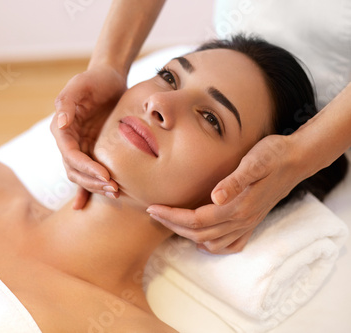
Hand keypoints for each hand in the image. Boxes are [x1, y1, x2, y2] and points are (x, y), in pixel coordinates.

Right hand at [51, 64, 126, 208]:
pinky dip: (89, 189)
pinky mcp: (92, 151)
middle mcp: (68, 141)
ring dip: (96, 187)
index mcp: (62, 129)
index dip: (86, 168)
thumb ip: (67, 102)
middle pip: (75, 171)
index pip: (71, 155)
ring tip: (116, 193)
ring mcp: (81, 148)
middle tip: (114, 189)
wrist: (110, 78)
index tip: (105, 176)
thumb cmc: (95, 79)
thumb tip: (61, 124)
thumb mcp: (81, 84)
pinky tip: (87, 206)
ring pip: (82, 176)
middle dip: (93, 183)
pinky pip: (89, 173)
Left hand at [147, 135, 303, 253]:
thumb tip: (215, 197)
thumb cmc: (273, 156)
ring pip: (211, 242)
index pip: (195, 219)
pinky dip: (212, 246)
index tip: (152, 208)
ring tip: (170, 222)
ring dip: (188, 236)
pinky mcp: (252, 222)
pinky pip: (230, 245)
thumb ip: (234, 181)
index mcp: (237, 207)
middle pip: (198, 233)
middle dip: (172, 225)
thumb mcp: (254, 162)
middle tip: (153, 213)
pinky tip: (202, 238)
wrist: (296, 160)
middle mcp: (241, 220)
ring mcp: (247, 224)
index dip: (171, 216)